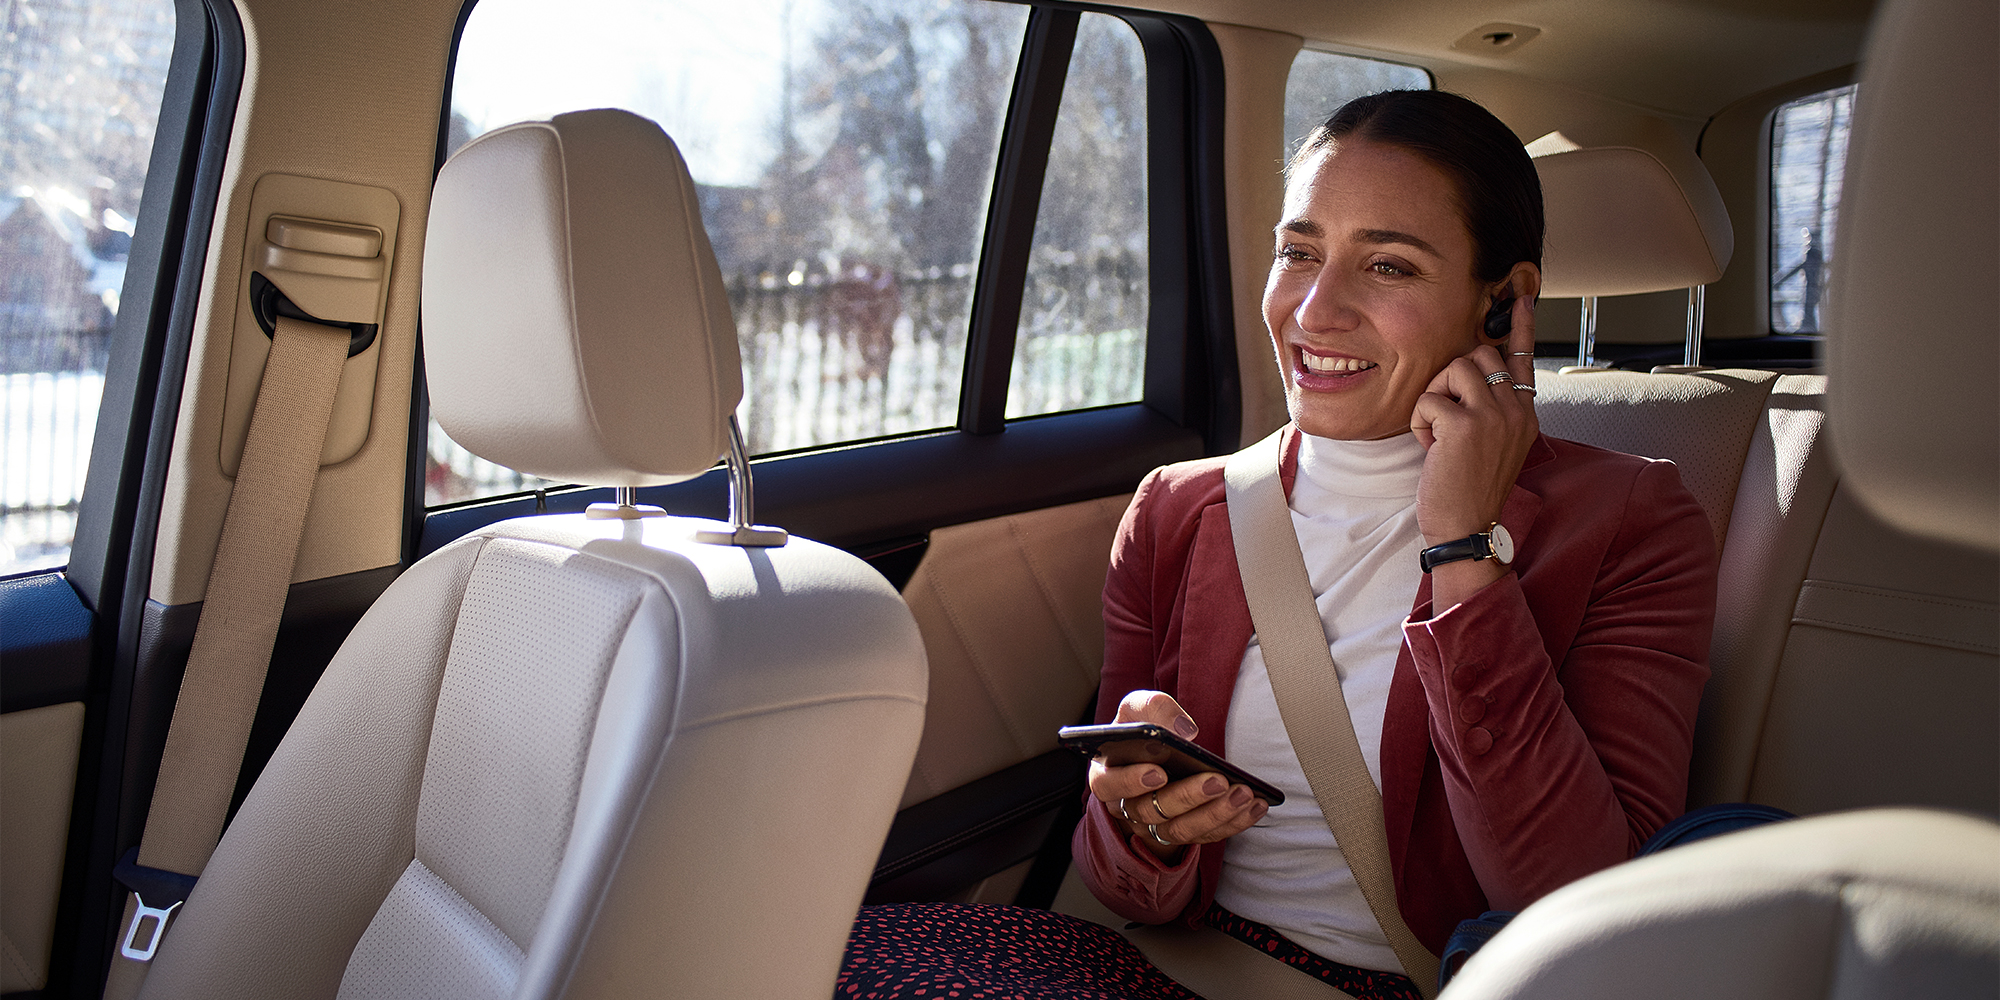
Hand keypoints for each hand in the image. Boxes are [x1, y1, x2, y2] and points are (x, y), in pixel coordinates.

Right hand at [1085, 690, 1268, 860]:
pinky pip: (1206, 836)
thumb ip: (1152, 707)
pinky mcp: (1183, 832)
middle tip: (1217, 781)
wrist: (1153, 753)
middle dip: (1187, 797)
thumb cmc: (1142, 729)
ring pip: (1180, 831)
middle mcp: (1127, 806)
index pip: (1109, 785)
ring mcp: (1155, 825)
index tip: (1158, 772)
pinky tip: (1256, 805)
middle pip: (1151, 812)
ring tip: (1243, 794)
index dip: (1131, 783)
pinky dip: (1233, 823)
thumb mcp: (1139, 709)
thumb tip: (1184, 731)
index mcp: (1108, 774)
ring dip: (1214, 814)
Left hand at [1410, 291, 1539, 609]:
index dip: (1521, 327)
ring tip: (1438, 433)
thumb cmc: (1468, 488)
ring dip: (1434, 397)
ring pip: (1455, 367)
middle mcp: (1517, 411)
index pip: (1524, 360)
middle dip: (1451, 376)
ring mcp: (1494, 416)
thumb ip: (1491, 410)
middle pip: (1479, 354)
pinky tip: (1430, 449)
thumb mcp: (1491, 445)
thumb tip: (1470, 373)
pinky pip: (1428, 399)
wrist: (1465, 527)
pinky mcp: (1465, 425)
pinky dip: (1419, 422)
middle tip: (1444, 414)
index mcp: (1525, 415)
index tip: (1523, 297)